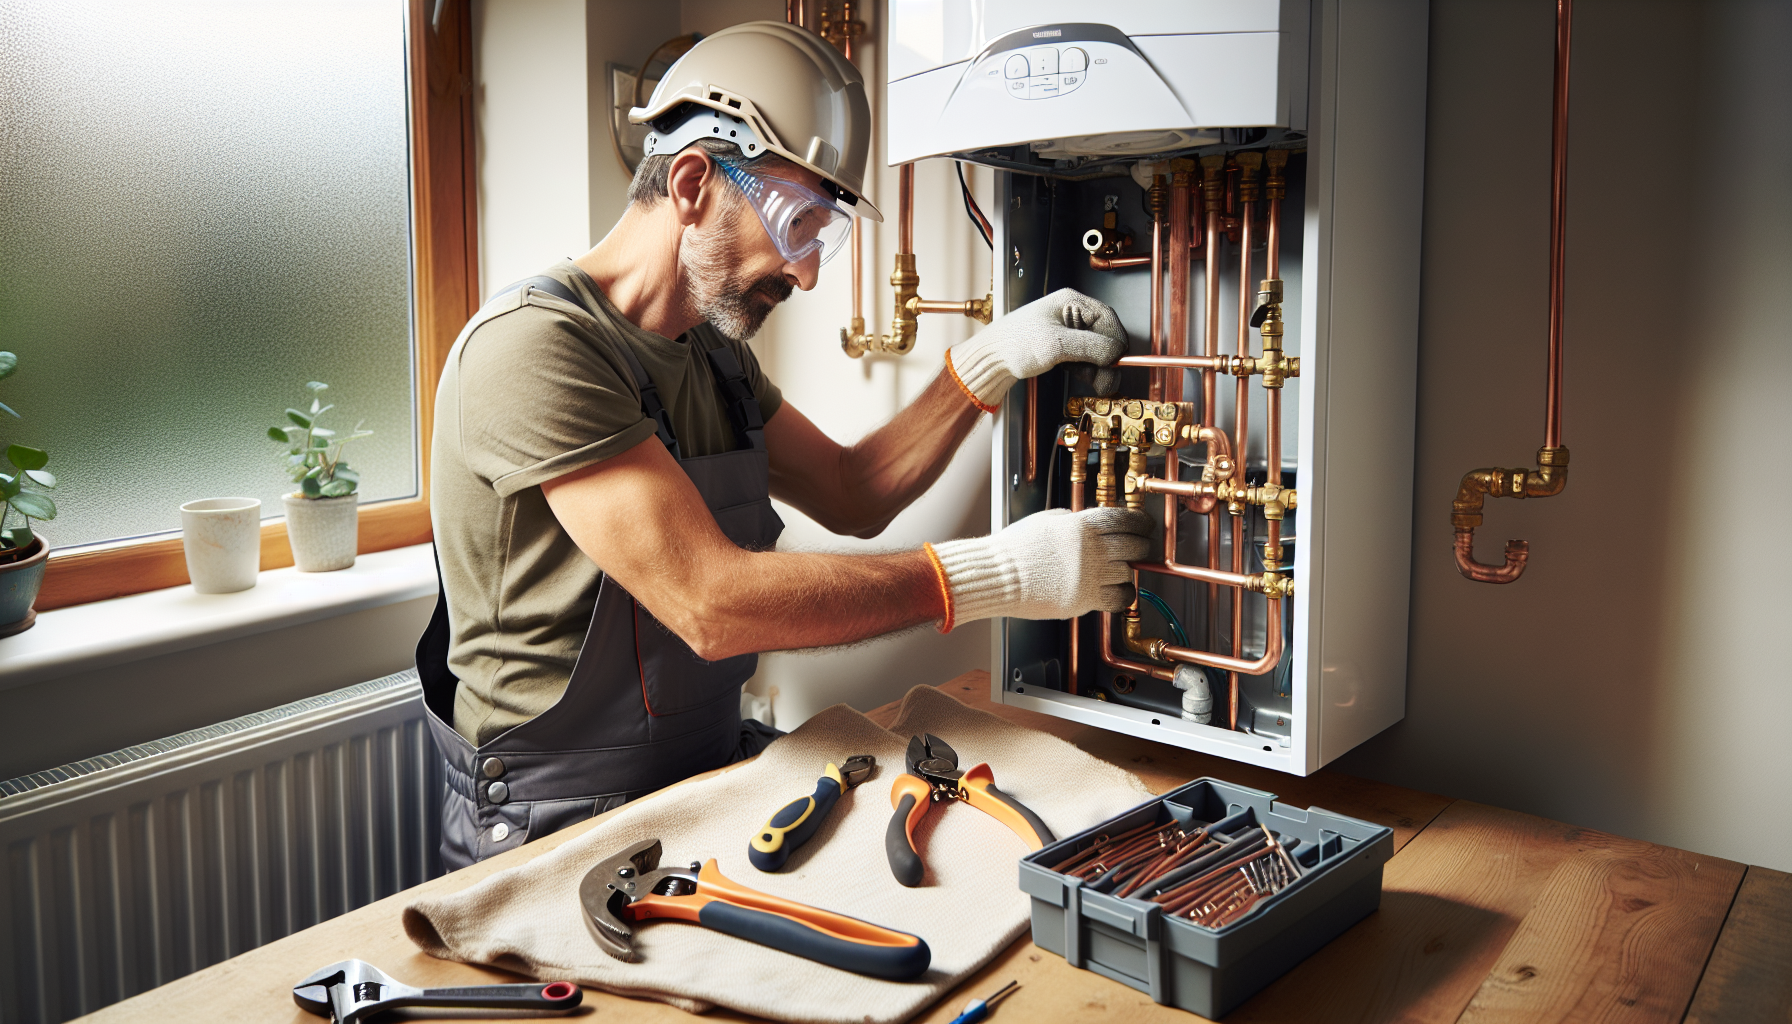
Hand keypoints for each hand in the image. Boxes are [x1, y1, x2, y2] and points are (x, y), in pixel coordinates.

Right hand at [927, 508, 1153, 624]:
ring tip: (1123, 569)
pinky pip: (1118, 598)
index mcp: (1081, 525)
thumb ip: (1072, 520)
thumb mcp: (1045, 521)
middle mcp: (1090, 549)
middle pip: (1134, 546)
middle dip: (1140, 546)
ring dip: (1128, 570)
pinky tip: (1119, 591)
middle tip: (1140, 548)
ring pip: (1128, 572)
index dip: (1141, 523)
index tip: (1145, 527)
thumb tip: (1090, 522)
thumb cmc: (1014, 549)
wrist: (997, 576)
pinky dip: (1123, 593)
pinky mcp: (1084, 599)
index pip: (1125, 520)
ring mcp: (1089, 575)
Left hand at [946, 288, 1127, 407]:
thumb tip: (1117, 352)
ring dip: (1096, 368)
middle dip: (1105, 360)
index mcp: (1071, 302)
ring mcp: (1067, 331)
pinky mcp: (1063, 346)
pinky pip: (1084, 359)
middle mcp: (1071, 314)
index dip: (1116, 342)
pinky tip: (1076, 374)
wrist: (991, 361)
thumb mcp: (1056, 345)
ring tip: (1086, 378)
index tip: (1119, 362)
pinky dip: (1086, 370)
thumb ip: (1090, 347)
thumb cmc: (1012, 344)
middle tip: (1105, 379)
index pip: (1107, 319)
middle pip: (1104, 337)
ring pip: (1096, 351)